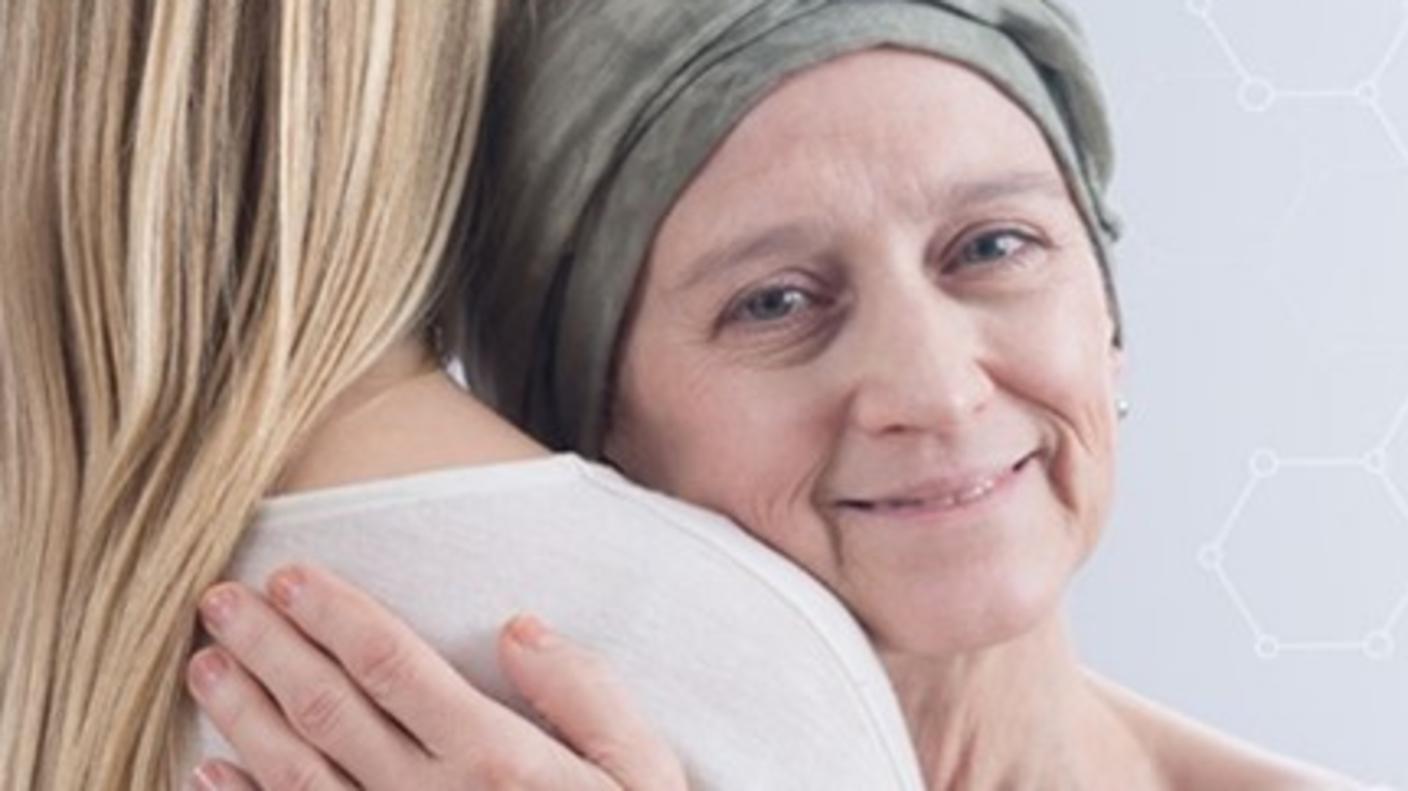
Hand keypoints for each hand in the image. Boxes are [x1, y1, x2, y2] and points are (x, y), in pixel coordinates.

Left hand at [186, 564, 686, 789]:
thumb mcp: (644, 772)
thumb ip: (586, 696)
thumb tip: (517, 629)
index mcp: (494, 758)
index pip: (392, 665)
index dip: (333, 615)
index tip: (289, 576)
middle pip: (328, 708)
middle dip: (268, 647)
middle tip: (218, 600)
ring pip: (296, 772)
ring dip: (243, 714)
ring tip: (204, 665)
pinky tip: (210, 770)